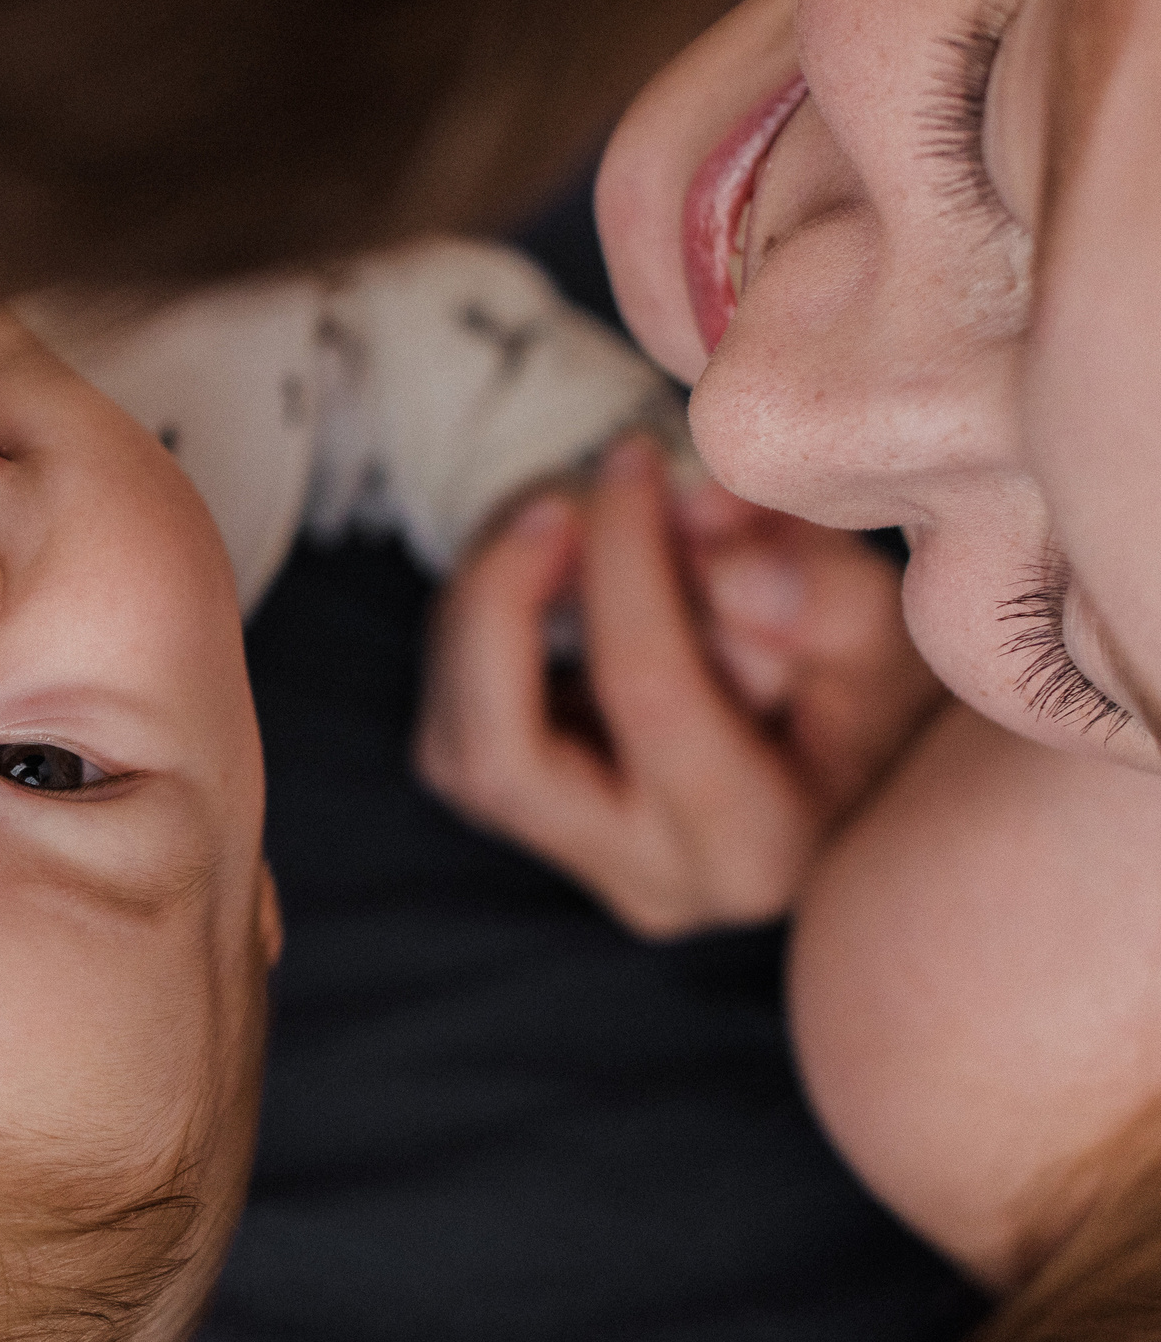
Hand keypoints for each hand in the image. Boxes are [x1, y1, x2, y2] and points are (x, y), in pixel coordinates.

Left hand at [415, 432, 945, 938]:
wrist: (856, 751)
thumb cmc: (876, 685)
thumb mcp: (886, 627)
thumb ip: (813, 590)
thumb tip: (708, 538)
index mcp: (755, 850)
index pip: (650, 698)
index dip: (626, 564)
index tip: (632, 459)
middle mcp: (651, 883)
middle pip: (500, 756)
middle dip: (502, 604)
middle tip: (552, 495)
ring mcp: (577, 863)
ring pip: (455, 745)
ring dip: (481, 609)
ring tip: (555, 511)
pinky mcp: (528, 823)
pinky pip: (456, 726)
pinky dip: (478, 631)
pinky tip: (544, 566)